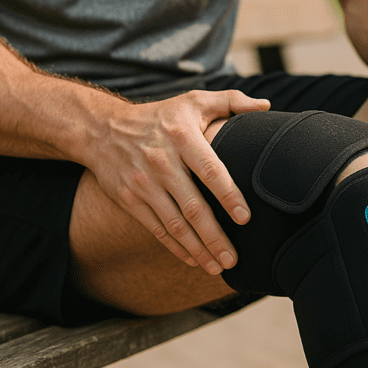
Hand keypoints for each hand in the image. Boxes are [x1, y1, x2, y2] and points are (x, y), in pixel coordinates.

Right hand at [87, 89, 270, 273]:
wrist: (102, 129)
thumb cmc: (160, 116)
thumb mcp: (193, 100)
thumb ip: (231, 101)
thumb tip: (265, 106)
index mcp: (182, 136)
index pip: (210, 170)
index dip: (229, 195)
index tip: (245, 218)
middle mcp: (161, 161)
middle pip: (193, 206)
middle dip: (215, 236)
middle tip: (234, 258)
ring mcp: (143, 183)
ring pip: (175, 224)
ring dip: (198, 249)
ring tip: (218, 267)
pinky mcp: (130, 199)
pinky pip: (157, 229)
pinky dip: (176, 248)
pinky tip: (194, 260)